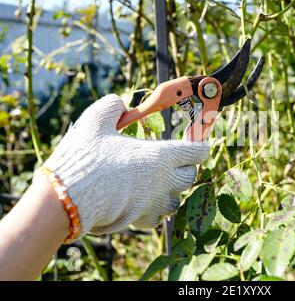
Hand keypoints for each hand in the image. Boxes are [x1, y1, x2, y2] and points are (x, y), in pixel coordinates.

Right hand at [39, 94, 208, 239]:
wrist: (67, 199)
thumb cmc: (85, 158)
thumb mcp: (95, 121)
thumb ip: (112, 106)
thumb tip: (120, 104)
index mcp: (161, 156)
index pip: (198, 151)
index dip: (199, 143)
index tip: (192, 137)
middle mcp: (164, 181)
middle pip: (190, 175)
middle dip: (184, 165)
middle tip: (169, 157)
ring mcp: (154, 203)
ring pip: (176, 198)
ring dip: (170, 189)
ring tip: (155, 180)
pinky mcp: (140, 220)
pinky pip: (158, 216)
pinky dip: (154, 208)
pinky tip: (141, 200)